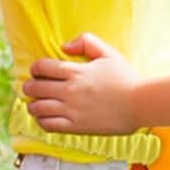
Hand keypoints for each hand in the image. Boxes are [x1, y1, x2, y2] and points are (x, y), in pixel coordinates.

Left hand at [23, 33, 141, 135]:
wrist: (140, 103)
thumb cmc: (126, 78)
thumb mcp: (108, 53)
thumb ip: (86, 42)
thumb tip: (64, 47)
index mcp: (76, 72)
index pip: (41, 67)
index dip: (36, 68)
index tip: (39, 72)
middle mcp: (70, 91)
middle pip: (34, 88)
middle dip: (30, 86)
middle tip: (34, 88)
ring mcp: (72, 110)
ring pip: (37, 108)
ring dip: (33, 105)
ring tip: (38, 103)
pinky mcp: (76, 126)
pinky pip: (48, 125)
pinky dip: (42, 120)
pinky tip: (46, 117)